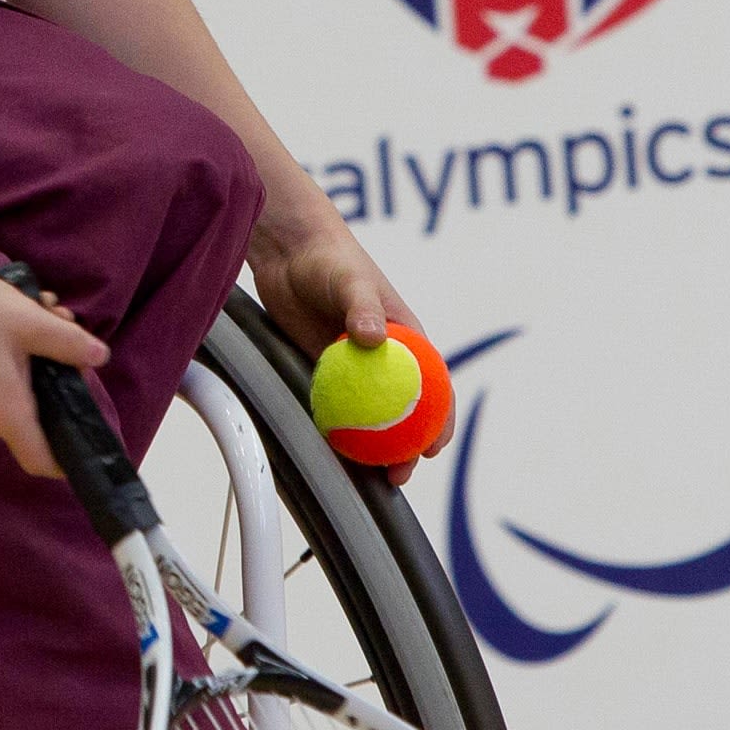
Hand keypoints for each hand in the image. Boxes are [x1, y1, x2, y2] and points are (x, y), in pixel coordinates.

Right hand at [0, 267, 107, 477]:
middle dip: (58, 371)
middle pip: (36, 414)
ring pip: (16, 393)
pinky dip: (12, 358)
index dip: (66, 460)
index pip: (40, 460)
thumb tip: (100, 358)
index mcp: (6, 412)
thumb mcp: (29, 321)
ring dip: (36, 357)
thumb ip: (69, 343)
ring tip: (39, 307)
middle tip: (62, 322)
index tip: (87, 441)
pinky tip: (13, 317)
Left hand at [248, 203, 452, 483]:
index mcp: (406, 338)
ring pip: (368, 417)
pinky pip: (334, 408)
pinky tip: (329, 455)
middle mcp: (383, 358)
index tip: (434, 446)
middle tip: (397, 475)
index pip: (433, 385)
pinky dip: (336, 431)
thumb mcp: (350, 280)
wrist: (289, 252)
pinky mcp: (324, 370)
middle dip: (406, 448)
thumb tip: (374, 338)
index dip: (439, 419)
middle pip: (402, 411)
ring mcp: (353, 367)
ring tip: (365, 477)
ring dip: (372, 448)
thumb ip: (362, 307)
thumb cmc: (331, 259)